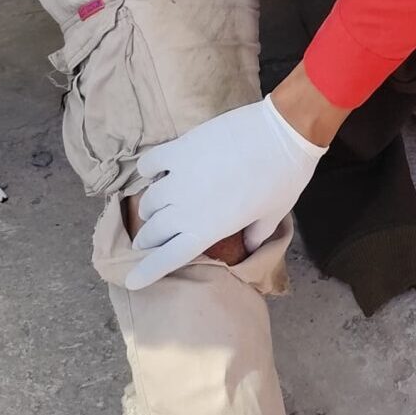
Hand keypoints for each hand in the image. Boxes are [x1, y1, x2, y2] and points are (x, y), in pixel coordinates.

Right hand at [126, 97, 323, 289]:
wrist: (282, 133)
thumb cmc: (284, 178)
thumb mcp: (273, 215)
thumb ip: (256, 235)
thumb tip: (248, 247)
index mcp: (207, 230)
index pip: (167, 259)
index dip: (146, 273)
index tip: (131, 281)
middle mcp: (186, 209)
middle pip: (152, 232)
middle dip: (148, 240)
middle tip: (151, 239)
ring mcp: (179, 177)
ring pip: (148, 201)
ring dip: (149, 209)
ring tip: (155, 208)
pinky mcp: (179, 148)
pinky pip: (149, 163)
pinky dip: (148, 170)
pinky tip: (157, 172)